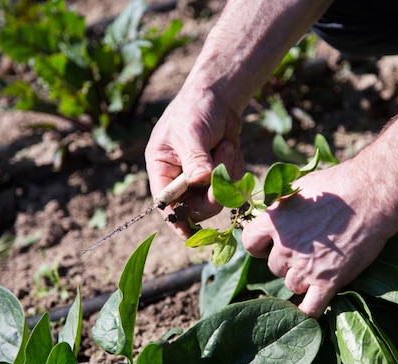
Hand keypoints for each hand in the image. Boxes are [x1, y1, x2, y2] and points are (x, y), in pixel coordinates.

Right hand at [145, 88, 243, 236]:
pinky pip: (232, 186)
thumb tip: (200, 181)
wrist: (219, 96)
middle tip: (221, 167)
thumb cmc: (195, 109)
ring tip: (224, 144)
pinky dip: (235, 167)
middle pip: (195, 208)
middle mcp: (180, 178)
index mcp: (162, 169)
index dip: (176, 220)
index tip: (190, 234)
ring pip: (218, 197)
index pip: (166, 204)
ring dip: (226, 172)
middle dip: (212, 192)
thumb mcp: (191, 131)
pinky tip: (230, 145)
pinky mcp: (221, 176)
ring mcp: (202, 179)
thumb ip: (195, 158)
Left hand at [241, 164, 397, 317]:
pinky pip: (311, 308)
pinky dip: (308, 311)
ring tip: (319, 265)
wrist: (371, 195)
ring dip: (301, 279)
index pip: (250, 243)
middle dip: (287, 261)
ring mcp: (306, 267)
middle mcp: (285, 247)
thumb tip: (270, 212)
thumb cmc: (337, 185)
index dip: (260, 245)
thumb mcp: (299, 186)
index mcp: (274, 221)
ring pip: (291, 285)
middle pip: (274, 266)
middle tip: (306, 250)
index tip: (269, 244)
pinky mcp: (329, 282)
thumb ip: (281, 205)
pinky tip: (310, 308)